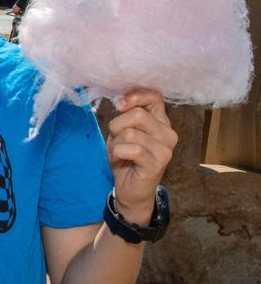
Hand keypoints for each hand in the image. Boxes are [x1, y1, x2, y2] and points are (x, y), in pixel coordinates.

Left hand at [107, 88, 176, 224]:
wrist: (130, 188)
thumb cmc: (125, 156)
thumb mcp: (122, 131)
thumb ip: (126, 115)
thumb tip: (122, 100)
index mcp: (160, 121)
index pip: (154, 96)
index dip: (135, 95)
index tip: (120, 104)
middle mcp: (168, 133)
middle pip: (137, 114)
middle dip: (117, 126)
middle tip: (116, 139)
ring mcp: (165, 149)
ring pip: (130, 133)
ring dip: (115, 143)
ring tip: (118, 152)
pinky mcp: (157, 163)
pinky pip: (131, 149)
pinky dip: (117, 153)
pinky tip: (120, 159)